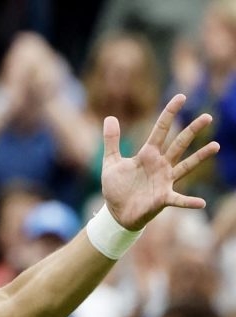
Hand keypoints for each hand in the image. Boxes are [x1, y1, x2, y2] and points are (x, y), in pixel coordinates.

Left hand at [101, 94, 217, 230]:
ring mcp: (164, 181)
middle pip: (179, 144)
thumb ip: (111, 141)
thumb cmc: (116, 187)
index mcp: (148, 154)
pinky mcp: (163, 198)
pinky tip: (202, 203)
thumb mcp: (111, 162)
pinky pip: (179, 200)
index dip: (169, 113)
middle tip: (207, 116)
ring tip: (215, 146)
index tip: (181, 96)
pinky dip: (189, 202)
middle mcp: (161, 165)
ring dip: (200, 157)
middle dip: (192, 130)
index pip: (161, 130)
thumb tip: (110, 117)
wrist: (115, 213)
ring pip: (185, 166)